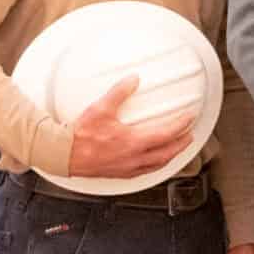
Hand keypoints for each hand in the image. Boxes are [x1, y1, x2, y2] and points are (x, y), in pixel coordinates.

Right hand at [67, 74, 196, 180]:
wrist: (64, 155)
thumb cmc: (81, 135)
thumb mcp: (101, 108)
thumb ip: (119, 92)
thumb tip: (133, 79)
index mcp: (133, 142)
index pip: (166, 134)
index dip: (181, 125)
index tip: (189, 118)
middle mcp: (134, 158)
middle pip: (167, 153)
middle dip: (181, 144)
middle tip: (189, 136)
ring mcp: (127, 169)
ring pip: (157, 165)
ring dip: (170, 156)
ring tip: (176, 148)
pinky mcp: (119, 174)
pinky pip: (145, 171)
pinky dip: (155, 165)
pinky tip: (153, 161)